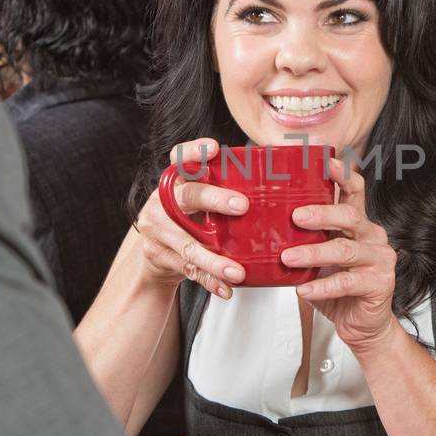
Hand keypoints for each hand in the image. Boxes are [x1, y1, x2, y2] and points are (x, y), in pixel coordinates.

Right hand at [131, 138, 247, 298]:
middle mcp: (163, 201)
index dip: (194, 151)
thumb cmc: (190, 219)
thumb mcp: (198, 200)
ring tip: (237, 271)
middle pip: (188, 196)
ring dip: (215, 259)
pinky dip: (210, 280)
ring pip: (188, 244)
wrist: (155, 253)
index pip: (180, 158)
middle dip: (215, 199)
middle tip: (243, 206)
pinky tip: (226, 287)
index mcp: (176, 181)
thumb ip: (222, 190)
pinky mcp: (160, 256)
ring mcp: (158, 230)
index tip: (214, 148)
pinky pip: (188, 270)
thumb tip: (279, 183)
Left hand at [282, 155, 397, 353]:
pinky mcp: (379, 284)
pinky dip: (323, 286)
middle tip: (295, 216)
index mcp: (359, 222)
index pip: (354, 190)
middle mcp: (373, 235)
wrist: (361, 324)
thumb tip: (261, 219)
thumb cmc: (336, 286)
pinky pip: (347, 282)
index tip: (325, 161)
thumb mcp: (320, 256)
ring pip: (346, 249)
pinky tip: (303, 290)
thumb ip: (305, 238)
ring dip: (315, 253)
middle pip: (350, 215)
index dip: (342, 174)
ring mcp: (379, 259)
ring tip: (289, 257)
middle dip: (322, 213)